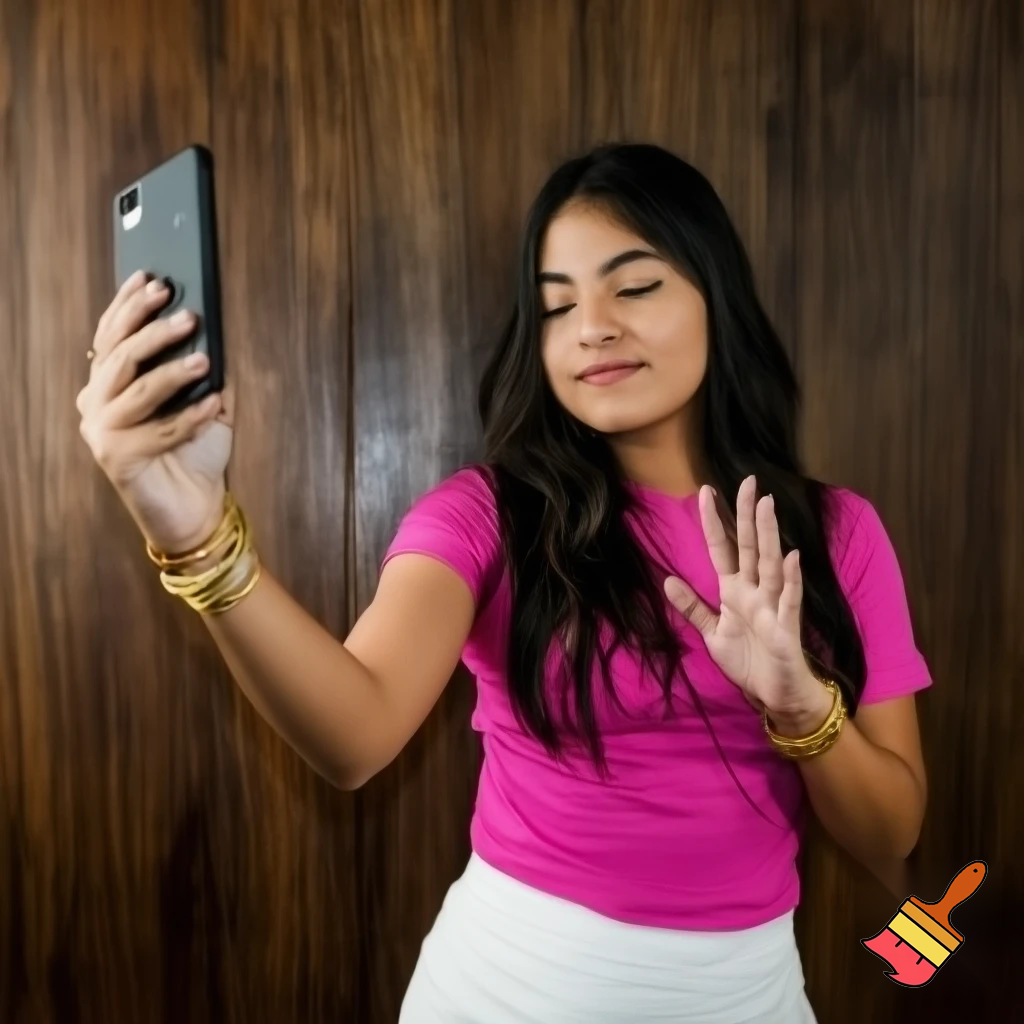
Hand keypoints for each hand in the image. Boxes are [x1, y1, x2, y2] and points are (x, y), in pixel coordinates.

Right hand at [77, 271, 233, 553]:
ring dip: (172, 372)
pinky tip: (215, 404)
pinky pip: (159, 429)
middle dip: (151, 330)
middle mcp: (96, 403)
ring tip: (203, 360)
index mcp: (110, 384)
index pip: (111, 335)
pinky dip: (191, 416)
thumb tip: (216, 328)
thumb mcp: (207, 402)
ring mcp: (102, 431)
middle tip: (185, 314)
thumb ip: (206, 369)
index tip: (151, 278)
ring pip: (137, 389)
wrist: (196, 508)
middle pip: (119, 355)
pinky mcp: (116, 458)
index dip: (128, 305)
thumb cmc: (197, 451)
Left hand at [663, 476, 830, 733]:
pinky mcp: (787, 627)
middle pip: (749, 546)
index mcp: (735, 591)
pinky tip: (792, 557)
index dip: (713, 522)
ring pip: (770, 563)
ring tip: (768, 505)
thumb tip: (667, 580)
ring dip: (768, 535)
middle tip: (748, 481)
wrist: (776, 695)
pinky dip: (791, 579)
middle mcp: (756, 591)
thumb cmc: (750, 661)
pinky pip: (789, 600)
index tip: (705, 491)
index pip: (722, 549)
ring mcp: (773, 606)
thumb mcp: (712, 634)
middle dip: (747, 515)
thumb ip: (693, 608)